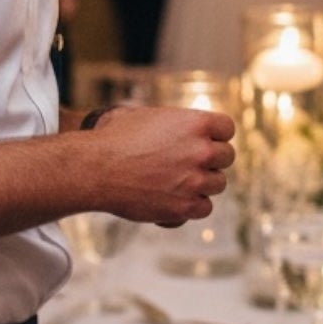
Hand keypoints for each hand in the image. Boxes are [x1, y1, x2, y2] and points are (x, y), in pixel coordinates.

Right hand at [83, 106, 234, 225]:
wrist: (95, 168)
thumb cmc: (114, 138)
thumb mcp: (146, 116)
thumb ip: (173, 122)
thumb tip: (177, 125)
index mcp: (195, 123)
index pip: (227, 128)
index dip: (215, 135)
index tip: (205, 141)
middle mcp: (201, 151)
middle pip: (226, 157)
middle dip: (211, 160)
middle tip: (190, 163)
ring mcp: (195, 180)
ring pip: (218, 184)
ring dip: (202, 184)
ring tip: (177, 182)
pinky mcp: (185, 207)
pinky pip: (204, 208)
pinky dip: (192, 206)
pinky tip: (173, 199)